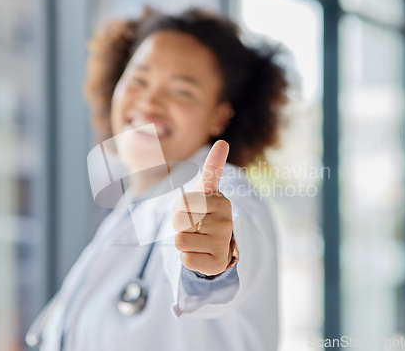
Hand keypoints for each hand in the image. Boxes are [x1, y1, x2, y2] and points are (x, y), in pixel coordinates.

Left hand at [173, 140, 233, 275]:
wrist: (216, 245)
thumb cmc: (206, 213)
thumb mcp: (207, 191)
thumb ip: (213, 167)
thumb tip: (223, 141)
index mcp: (221, 202)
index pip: (182, 202)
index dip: (180, 207)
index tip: (193, 208)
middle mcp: (225, 222)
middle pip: (178, 221)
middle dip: (180, 224)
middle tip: (194, 226)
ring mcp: (222, 243)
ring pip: (180, 241)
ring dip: (184, 242)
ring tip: (198, 239)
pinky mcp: (216, 263)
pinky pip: (186, 260)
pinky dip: (188, 258)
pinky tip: (201, 253)